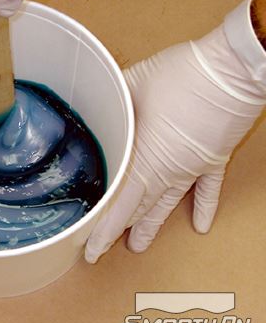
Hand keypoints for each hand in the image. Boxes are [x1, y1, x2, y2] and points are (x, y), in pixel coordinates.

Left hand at [85, 0, 265, 261]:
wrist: (232, 71)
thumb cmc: (182, 76)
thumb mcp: (133, 84)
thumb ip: (112, 101)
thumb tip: (95, 103)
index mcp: (145, 158)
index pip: (120, 206)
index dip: (103, 231)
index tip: (90, 250)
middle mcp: (168, 171)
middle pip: (139, 208)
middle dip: (120, 230)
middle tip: (103, 250)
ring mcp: (193, 168)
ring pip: (167, 203)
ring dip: (151, 225)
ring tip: (138, 246)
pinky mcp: (214, 159)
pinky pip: (208, 190)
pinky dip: (203, 207)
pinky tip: (200, 225)